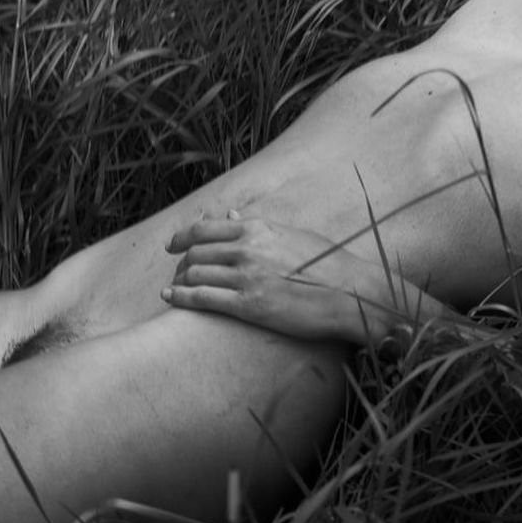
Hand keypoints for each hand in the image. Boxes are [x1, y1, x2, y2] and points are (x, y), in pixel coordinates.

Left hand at [161, 211, 388, 343]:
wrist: (351, 292)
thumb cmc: (329, 263)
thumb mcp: (293, 235)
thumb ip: (259, 227)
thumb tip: (231, 217)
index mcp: (260, 229)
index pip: (206, 228)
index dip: (182, 236)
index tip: (172, 245)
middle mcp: (249, 249)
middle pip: (196, 251)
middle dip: (181, 261)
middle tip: (178, 270)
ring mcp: (247, 277)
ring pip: (195, 273)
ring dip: (180, 279)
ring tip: (175, 285)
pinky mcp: (249, 305)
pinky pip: (203, 297)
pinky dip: (180, 296)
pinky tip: (170, 297)